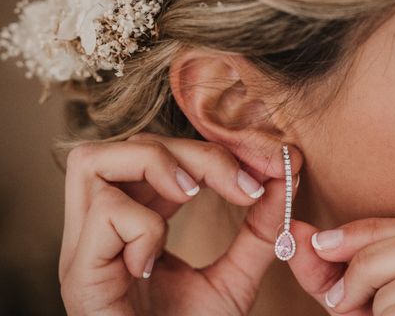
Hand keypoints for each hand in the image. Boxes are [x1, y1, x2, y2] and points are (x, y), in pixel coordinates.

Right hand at [59, 131, 301, 315]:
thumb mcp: (235, 279)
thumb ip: (259, 232)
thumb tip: (286, 177)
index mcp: (133, 221)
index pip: (160, 152)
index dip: (212, 151)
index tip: (266, 170)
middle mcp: (101, 227)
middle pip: (133, 145)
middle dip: (197, 154)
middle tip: (244, 186)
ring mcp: (82, 248)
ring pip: (94, 160)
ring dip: (154, 165)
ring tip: (192, 196)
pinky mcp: (78, 273)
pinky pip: (104, 214)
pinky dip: (143, 225)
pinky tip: (155, 263)